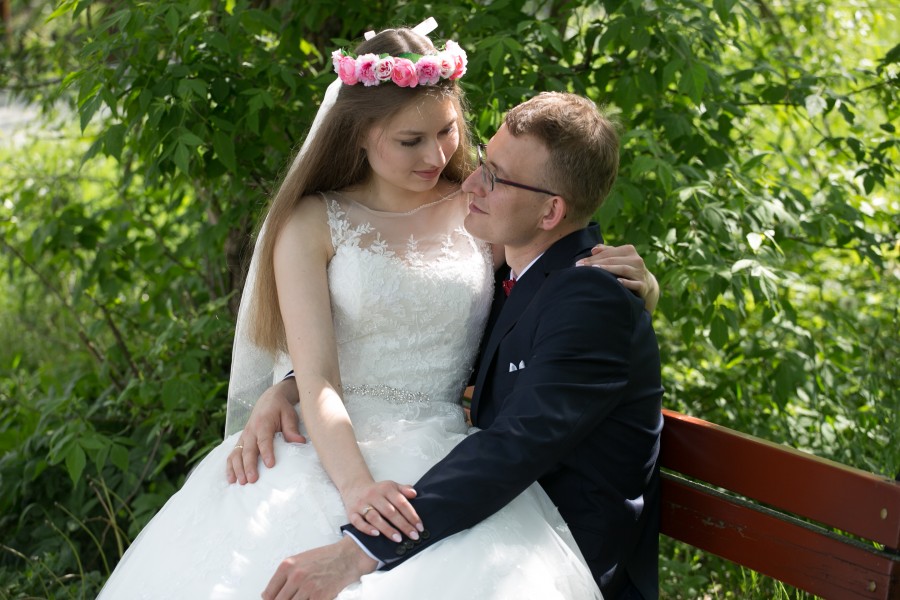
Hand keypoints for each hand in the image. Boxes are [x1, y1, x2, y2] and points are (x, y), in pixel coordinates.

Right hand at [226, 377, 305, 484]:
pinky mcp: (240, 442)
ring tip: (241, 482)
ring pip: (237, 454)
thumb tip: (300, 442)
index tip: (270, 465)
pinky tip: (231, 478)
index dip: (267, 452)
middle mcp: (251, 431)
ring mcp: (244, 437)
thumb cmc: (281, 409)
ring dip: (238, 468)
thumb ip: (292, 428)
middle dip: (249, 466)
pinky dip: (230, 467)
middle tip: (252, 480)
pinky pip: (232, 454)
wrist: (268, 400)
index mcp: (263, 423)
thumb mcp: (289, 414)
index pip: (264, 440)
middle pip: (248, 450)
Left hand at [262, 536, 376, 599]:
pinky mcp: (320, 597)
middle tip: (292, 598)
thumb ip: (285, 576)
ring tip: (304, 597)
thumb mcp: (300, 560)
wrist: (348, 557)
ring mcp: (308, 587)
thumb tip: (269, 595)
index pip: (268, 594)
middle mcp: (295, 576)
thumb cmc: (325, 558)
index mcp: (287, 566)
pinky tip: (311, 598)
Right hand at [343, 479, 422, 542]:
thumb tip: (414, 494)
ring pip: (375, 517)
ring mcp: (362, 505)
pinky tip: (376, 535)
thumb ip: (403, 490)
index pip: (401, 502)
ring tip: (398, 539)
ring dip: (387, 529)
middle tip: (413, 536)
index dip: (412, 515)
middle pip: (390, 512)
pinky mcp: (352, 513)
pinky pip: (358, 522)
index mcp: (386, 488)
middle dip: (403, 525)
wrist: (355, 487)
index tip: (420, 527)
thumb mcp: (391, 486)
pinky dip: (367, 529)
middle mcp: (373, 496)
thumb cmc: (378, 491)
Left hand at [577, 243, 659, 311]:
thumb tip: (593, 249)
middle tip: (581, 268)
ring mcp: (640, 272)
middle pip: (612, 260)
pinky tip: (618, 282)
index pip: (607, 253)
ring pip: (623, 269)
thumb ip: (606, 251)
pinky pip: (634, 283)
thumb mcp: (618, 258)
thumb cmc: (626, 268)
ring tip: (595, 270)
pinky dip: (626, 282)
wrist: (645, 284)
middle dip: (595, 263)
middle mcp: (636, 259)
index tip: (578, 263)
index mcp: (628, 250)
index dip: (592, 257)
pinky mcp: (642, 285)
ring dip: (609, 269)